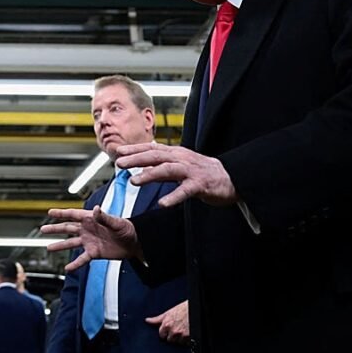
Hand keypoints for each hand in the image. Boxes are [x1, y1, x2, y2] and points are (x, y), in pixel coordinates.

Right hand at [41, 206, 141, 271]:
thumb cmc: (128, 229)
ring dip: (60, 245)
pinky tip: (67, 268)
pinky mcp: (94, 253)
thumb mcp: (117, 222)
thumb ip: (104, 217)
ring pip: (71, 243)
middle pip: (67, 228)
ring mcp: (89, 241)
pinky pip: (82, 259)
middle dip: (55, 228)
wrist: (136, 243)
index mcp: (91, 219)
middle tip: (43, 229)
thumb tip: (96, 210)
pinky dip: (75, 264)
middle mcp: (88, 230)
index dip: (61, 213)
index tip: (50, 212)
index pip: (73, 215)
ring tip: (49, 248)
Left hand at [115, 143, 238, 207]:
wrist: (232, 178)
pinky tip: (162, 204)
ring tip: (134, 181)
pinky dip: (173, 197)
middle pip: (155, 156)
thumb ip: (162, 165)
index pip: (151, 148)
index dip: (134, 149)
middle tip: (119, 163)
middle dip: (136, 159)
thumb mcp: (179, 166)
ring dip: (150, 174)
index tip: (118, 151)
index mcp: (175, 154)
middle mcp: (182, 159)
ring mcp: (191, 171)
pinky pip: (185, 191)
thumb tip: (143, 164)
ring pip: (167, 170)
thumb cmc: (202, 173)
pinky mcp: (200, 185)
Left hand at [146, 301, 189, 344]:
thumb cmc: (181, 309)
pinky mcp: (189, 337)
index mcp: (166, 324)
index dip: (164, 333)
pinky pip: (186, 343)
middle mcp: (173, 331)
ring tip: (182, 331)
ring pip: (178, 343)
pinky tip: (187, 334)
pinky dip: (187, 340)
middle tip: (175, 331)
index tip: (167, 331)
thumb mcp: (168, 313)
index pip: (161, 335)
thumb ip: (157, 319)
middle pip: (169, 340)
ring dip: (179, 339)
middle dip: (171, 337)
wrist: (194, 308)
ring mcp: (182, 335)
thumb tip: (147, 320)